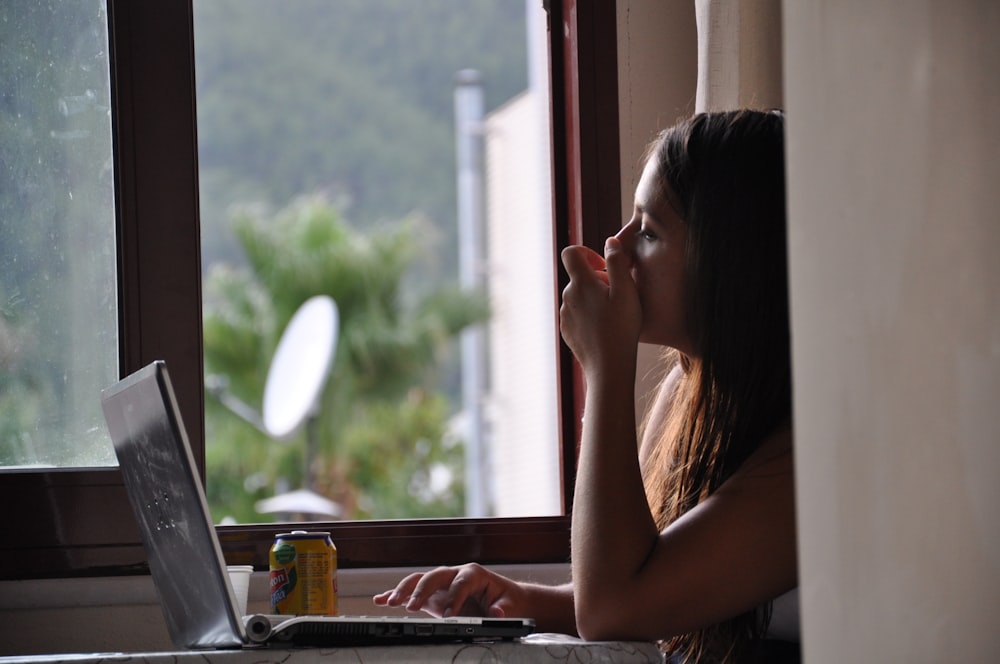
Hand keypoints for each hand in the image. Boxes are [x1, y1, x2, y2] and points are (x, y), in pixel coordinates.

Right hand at [372, 563, 526, 618]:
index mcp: (474, 574)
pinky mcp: (433, 595)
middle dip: (421, 590)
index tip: (449, 616)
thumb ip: (503, 610)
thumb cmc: (506, 600)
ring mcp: (442, 584)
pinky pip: (412, 592)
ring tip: (389, 602)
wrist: (504, 599)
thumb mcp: (510, 606)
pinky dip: (396, 594)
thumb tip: (497, 612)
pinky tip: (379, 599)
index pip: (461, 582)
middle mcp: (454, 574)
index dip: (454, 598)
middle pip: (433, 576)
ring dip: (403, 590)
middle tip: (412, 607)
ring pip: (419, 581)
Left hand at [559, 237, 640, 372]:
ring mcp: (565, 315)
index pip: (571, 253)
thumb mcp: (626, 291)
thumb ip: (617, 263)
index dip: (587, 253)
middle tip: (618, 296)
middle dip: (598, 280)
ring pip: (579, 297)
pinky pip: (577, 314)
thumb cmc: (621, 328)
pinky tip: (606, 328)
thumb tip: (609, 243)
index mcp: (580, 283)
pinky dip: (590, 315)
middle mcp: (567, 297)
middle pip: (579, 277)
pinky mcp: (567, 331)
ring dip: (594, 299)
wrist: (608, 367)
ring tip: (614, 315)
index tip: (603, 267)